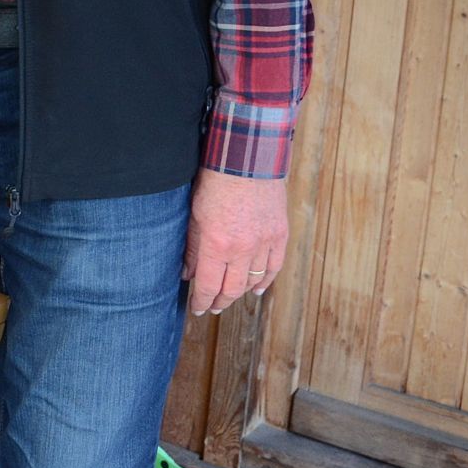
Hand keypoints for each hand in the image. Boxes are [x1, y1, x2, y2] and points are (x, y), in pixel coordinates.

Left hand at [183, 169, 287, 314]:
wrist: (247, 160)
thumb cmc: (216, 183)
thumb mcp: (195, 215)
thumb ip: (193, 248)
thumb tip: (188, 273)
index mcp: (216, 245)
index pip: (208, 286)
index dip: (202, 301)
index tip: (197, 308)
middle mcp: (242, 250)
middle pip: (231, 289)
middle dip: (220, 301)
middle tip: (213, 307)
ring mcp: (264, 244)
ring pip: (253, 281)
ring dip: (240, 293)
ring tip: (230, 298)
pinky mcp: (279, 235)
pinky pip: (273, 267)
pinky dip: (265, 281)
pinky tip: (257, 288)